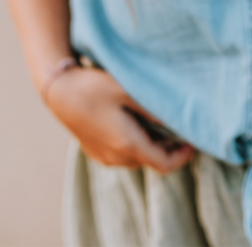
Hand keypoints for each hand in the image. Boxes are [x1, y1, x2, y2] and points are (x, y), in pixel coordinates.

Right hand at [46, 65, 194, 172]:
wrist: (58, 92)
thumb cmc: (93, 87)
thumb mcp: (128, 91)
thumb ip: (153, 107)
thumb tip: (177, 118)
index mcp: (128, 144)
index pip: (164, 164)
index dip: (182, 156)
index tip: (193, 141)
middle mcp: (116, 157)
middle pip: (152, 161)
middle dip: (169, 148)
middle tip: (180, 125)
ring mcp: (104, 157)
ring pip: (138, 157)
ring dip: (152, 145)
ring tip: (160, 120)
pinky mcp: (96, 151)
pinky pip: (123, 154)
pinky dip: (137, 143)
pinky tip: (137, 121)